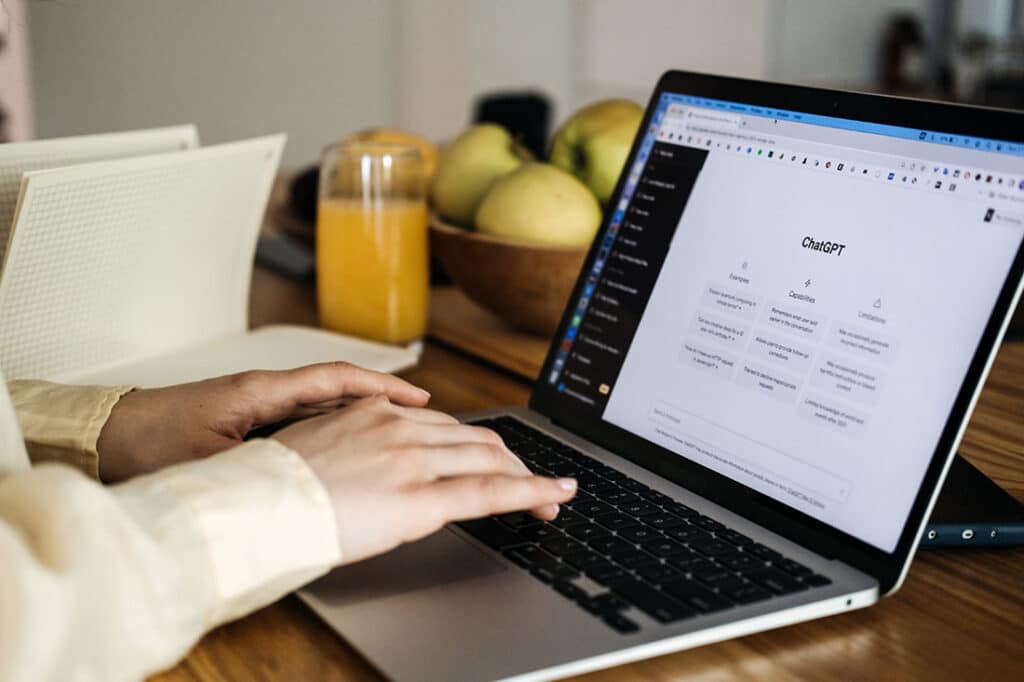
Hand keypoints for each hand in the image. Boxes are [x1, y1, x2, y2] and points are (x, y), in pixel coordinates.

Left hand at [96, 363, 429, 481]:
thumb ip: (256, 467)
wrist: (104, 436)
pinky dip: (335, 430)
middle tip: (425, 418)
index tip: (418, 396)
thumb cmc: (147, 443)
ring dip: (363, 416)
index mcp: (260, 391)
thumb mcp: (207, 462)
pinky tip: (351, 449)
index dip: (382, 386)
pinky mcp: (249, 421)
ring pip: (325, 406)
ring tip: (400, 433)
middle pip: (339, 390)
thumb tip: (301, 484)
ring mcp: (258, 406)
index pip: (336, 379)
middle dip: (383, 401)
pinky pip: (306, 421)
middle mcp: (265, 392)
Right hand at [274, 396, 577, 564]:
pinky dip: (530, 492)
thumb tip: (379, 467)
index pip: (447, 426)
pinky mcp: (420, 497)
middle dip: (512, 462)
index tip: (500, 460)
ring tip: (548, 496)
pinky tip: (552, 497)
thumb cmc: (276, 491)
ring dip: (526, 478)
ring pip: (489, 460)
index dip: (480, 446)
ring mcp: (412, 460)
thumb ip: (360, 449)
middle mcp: (400, 427)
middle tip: (535, 484)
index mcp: (376, 413)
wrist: (252, 510)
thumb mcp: (321, 451)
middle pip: (476, 440)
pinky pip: (489, 493)